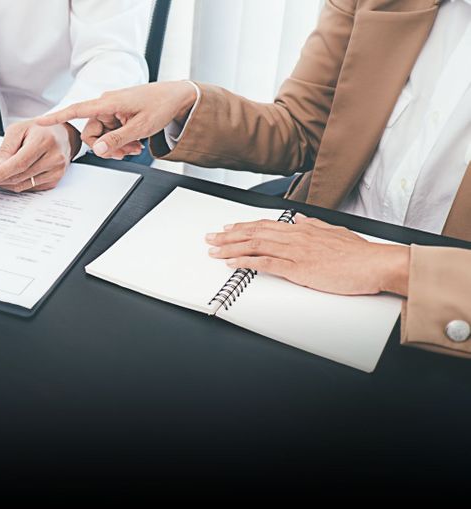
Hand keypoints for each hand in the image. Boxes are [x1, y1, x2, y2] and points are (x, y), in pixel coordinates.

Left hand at [0, 120, 80, 192]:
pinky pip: (30, 188)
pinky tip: (10, 177)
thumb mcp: (19, 130)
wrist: (63, 135)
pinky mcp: (55, 180)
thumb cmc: (40, 130)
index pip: (19, 163)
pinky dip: (17, 184)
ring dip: (6, 183)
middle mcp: (54, 158)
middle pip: (20, 176)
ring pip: (23, 185)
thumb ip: (6, 149)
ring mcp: (56, 171)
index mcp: (44, 141)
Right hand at [36, 81, 197, 158]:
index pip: (76, 110)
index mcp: (108, 103)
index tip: (39, 121)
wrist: (177, 97)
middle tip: (125, 153)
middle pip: (92, 133)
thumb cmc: (161, 105)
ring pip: (102, 136)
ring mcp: (112, 110)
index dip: (56, 117)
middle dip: (106, 146)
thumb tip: (97, 151)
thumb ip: (116, 140)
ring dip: (116, 145)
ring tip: (135, 148)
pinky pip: (111, 133)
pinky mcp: (118, 115)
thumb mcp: (140, 128)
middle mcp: (106, 105)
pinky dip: (122, 141)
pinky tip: (135, 143)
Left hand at [205, 215, 410, 295]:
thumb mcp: (334, 231)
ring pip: (254, 246)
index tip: (228, 227)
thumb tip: (300, 218)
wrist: (375, 264)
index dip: (244, 226)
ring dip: (230, 248)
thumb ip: (314, 224)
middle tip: (210, 237)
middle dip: (228, 235)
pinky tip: (231, 263)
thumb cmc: (360, 253)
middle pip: (254, 233)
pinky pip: (264, 264)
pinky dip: (244, 263)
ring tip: (213, 250)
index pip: (266, 224)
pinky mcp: (298, 269)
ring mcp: (295, 252)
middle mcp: (295, 237)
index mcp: (303, 228)